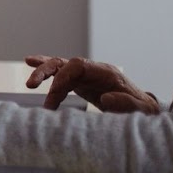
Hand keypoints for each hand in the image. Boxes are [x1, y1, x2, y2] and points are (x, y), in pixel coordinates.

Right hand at [24, 55, 158, 113]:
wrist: (143, 109)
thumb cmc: (142, 109)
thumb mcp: (140, 109)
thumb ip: (126, 103)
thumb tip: (106, 98)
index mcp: (106, 72)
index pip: (78, 66)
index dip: (62, 77)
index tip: (53, 95)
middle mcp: (92, 70)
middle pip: (64, 63)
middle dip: (46, 72)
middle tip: (31, 85)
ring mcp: (85, 76)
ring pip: (59, 67)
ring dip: (42, 73)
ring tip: (29, 83)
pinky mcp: (80, 83)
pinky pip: (60, 75)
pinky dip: (46, 73)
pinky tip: (30, 67)